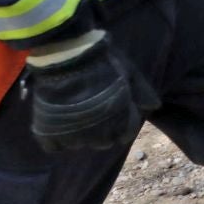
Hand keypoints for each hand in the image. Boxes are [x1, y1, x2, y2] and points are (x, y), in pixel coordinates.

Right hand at [26, 33, 157, 153]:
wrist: (66, 57)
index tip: (115, 113)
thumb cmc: (102, 62)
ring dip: (79, 133)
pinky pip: (55, 146)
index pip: (126, 134)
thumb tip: (154, 107)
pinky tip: (57, 122)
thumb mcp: (129, 72)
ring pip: (80, 144)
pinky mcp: (49, 134)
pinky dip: (56, 138)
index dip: (122, 124)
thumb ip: (143, 92)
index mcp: (119, 119)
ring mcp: (72, 135)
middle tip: (93, 112)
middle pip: (103, 142)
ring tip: (74, 113)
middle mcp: (98, 133)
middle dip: (102, 130)